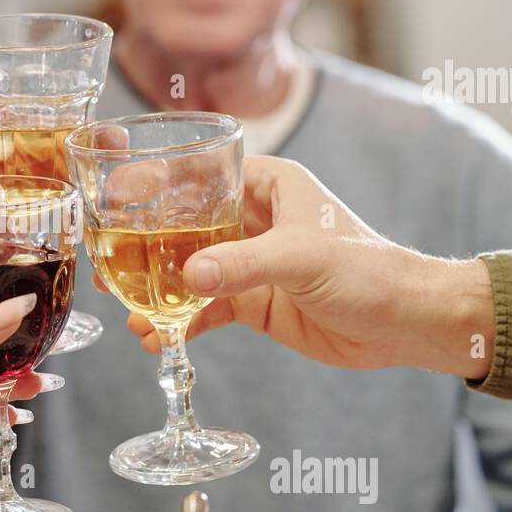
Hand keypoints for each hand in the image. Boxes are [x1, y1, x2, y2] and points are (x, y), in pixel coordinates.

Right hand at [125, 156, 495, 378]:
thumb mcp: (303, 258)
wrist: (405, 323)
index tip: (117, 196)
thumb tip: (186, 278)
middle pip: (185, 225)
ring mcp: (251, 263)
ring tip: (125, 309)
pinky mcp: (254, 302)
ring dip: (157, 290)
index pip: (201, 173)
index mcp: (268, 185)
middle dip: (145, 246)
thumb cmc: (368, 269)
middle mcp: (254, 219)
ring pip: (190, 270)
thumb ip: (243, 265)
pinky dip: (180, 322)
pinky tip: (156, 338)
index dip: (156, 182)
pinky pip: (206, 308)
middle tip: (106, 264)